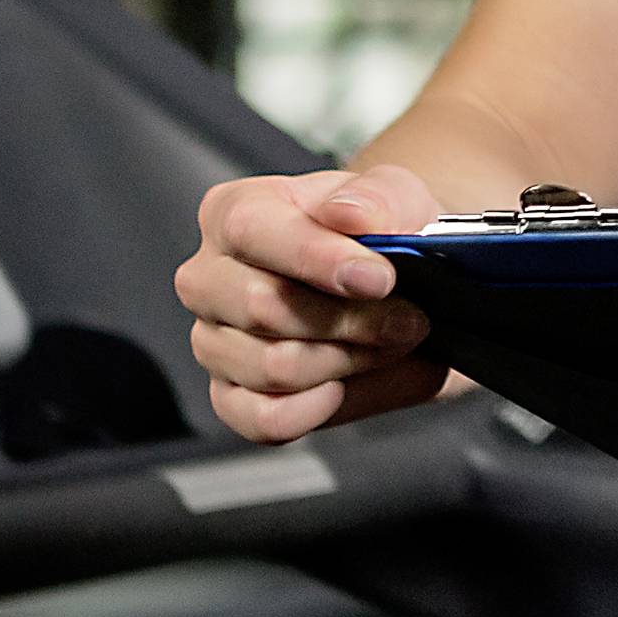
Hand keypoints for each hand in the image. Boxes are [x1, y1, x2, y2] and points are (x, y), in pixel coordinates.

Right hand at [175, 165, 448, 442]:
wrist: (405, 288)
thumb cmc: (384, 235)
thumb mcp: (397, 197)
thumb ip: (377, 197)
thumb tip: (348, 213)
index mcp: (235, 213)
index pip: (252, 231)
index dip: (318, 257)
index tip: (379, 278)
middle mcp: (209, 278)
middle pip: (261, 307)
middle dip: (351, 319)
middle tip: (408, 317)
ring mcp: (213, 342)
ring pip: (273, 366)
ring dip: (350, 360)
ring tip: (389, 342)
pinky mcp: (232, 398)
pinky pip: (264, 419)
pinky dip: (317, 408)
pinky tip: (344, 383)